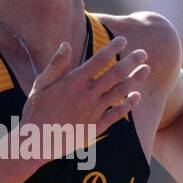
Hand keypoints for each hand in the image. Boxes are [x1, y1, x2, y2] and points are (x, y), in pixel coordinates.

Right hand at [19, 35, 149, 158]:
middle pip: (116, 74)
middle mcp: (88, 94)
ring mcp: (94, 111)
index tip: (123, 40)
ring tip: (146, 70)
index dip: (113, 48)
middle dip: (131, 61)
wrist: (37, 142)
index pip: (99, 59)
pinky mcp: (96, 127)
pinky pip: (116, 114)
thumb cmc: (36, 111)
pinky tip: (136, 97)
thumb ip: (56, 64)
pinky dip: (128, 105)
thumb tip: (66, 44)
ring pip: (120, 92)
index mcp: (74, 81)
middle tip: (143, 53)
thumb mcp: (41, 84)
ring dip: (135, 80)